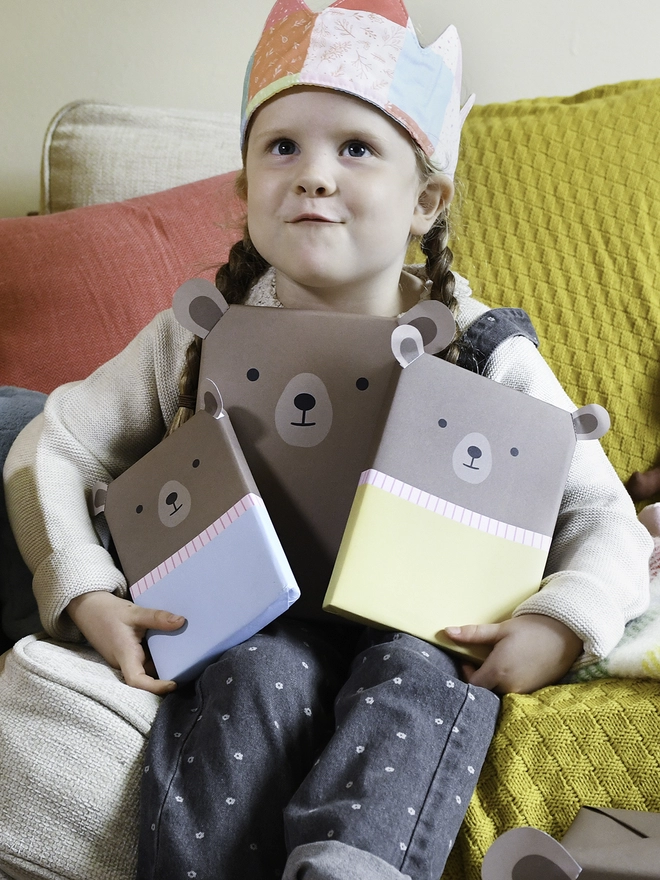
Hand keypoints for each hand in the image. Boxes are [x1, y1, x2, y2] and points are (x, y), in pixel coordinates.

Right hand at [67, 590, 184, 694]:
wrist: (88, 607)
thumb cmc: (108, 611)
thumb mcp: (134, 612)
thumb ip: (157, 617)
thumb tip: (181, 621)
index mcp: (124, 655)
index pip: (137, 681)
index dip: (155, 687)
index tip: (174, 684)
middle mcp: (125, 663)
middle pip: (146, 678)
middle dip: (166, 677)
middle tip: (190, 670)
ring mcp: (126, 660)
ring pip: (147, 669)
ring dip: (163, 666)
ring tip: (188, 660)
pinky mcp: (128, 655)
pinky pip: (145, 661)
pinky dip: (158, 656)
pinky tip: (174, 648)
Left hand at [443, 614, 582, 693]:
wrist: (565, 634)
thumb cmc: (531, 629)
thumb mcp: (500, 630)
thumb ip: (472, 634)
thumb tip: (446, 632)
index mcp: (498, 672)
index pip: (473, 685)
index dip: (466, 674)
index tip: (468, 660)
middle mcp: (510, 687)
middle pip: (486, 691)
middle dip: (480, 678)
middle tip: (480, 661)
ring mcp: (524, 691)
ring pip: (500, 692)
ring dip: (494, 682)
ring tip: (497, 663)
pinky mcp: (535, 691)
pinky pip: (515, 692)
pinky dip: (509, 683)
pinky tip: (513, 668)